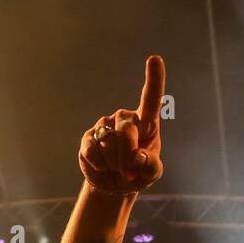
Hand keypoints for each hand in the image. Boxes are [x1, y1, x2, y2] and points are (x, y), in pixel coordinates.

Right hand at [79, 54, 165, 195]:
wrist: (115, 183)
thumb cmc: (139, 172)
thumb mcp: (152, 172)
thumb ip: (151, 165)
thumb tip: (137, 157)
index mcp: (146, 121)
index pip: (151, 99)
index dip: (154, 79)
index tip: (155, 59)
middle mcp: (125, 118)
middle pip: (126, 133)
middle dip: (128, 158)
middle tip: (130, 174)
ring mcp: (105, 125)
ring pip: (108, 144)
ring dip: (115, 163)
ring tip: (117, 168)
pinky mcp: (88, 137)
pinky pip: (93, 151)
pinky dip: (100, 165)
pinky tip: (102, 165)